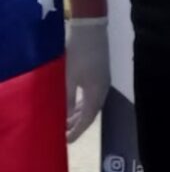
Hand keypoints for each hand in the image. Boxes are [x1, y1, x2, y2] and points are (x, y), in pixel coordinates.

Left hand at [65, 17, 110, 142]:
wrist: (90, 29)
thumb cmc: (78, 54)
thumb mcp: (68, 78)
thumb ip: (66, 100)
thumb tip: (64, 118)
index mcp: (97, 91)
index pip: (88, 118)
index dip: (77, 131)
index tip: (66, 141)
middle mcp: (103, 88)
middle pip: (92, 113)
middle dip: (78, 125)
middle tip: (63, 134)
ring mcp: (103, 80)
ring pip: (92, 104)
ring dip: (80, 114)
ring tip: (66, 123)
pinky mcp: (100, 73)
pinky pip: (92, 95)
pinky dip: (82, 104)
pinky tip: (73, 105)